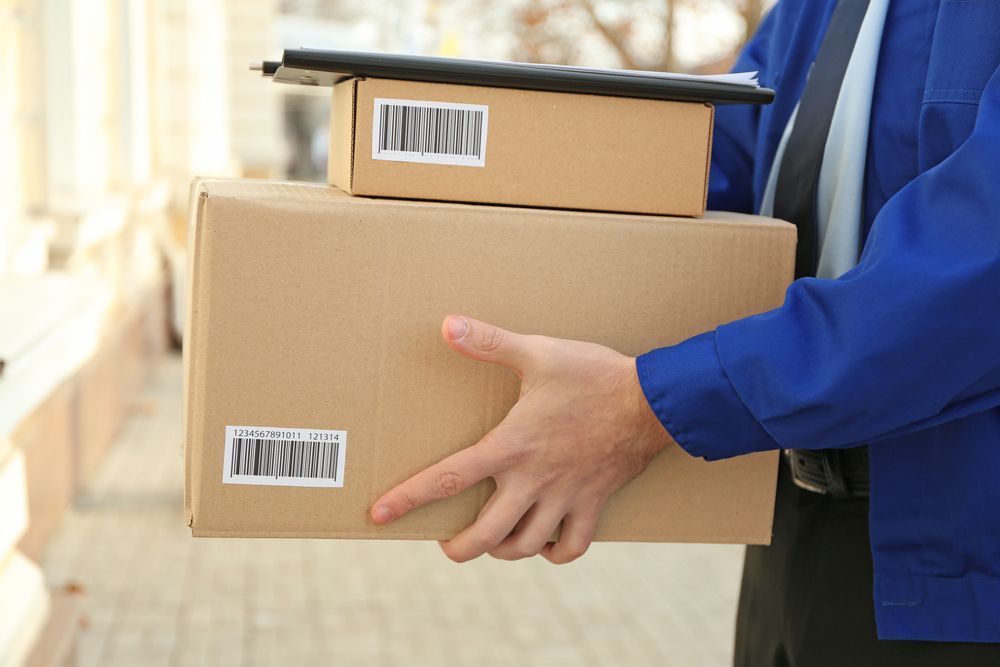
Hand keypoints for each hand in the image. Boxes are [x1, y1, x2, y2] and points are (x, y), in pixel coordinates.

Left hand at [370, 315, 671, 563]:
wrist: (651, 400)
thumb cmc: (592, 375)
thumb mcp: (538, 352)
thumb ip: (489, 342)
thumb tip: (447, 325)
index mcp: (511, 446)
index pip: (449, 478)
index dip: (409, 499)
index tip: (380, 515)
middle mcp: (533, 481)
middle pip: (486, 534)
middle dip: (460, 548)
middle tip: (447, 545)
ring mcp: (565, 497)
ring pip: (526, 545)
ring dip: (504, 550)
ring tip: (492, 543)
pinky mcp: (594, 503)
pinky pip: (573, 546)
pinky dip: (556, 552)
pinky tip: (545, 544)